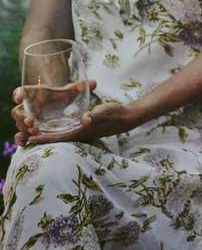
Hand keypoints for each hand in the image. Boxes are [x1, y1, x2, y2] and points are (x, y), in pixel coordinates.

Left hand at [11, 82, 140, 146]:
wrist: (128, 118)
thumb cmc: (117, 112)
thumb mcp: (106, 110)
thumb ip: (96, 114)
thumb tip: (85, 120)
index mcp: (83, 131)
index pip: (60, 137)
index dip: (45, 138)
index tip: (30, 139)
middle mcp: (82, 134)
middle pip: (58, 140)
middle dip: (43, 139)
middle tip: (25, 138)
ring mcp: (84, 134)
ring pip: (62, 138)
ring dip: (50, 137)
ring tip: (35, 135)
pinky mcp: (86, 130)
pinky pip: (68, 134)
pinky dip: (58, 134)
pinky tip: (54, 131)